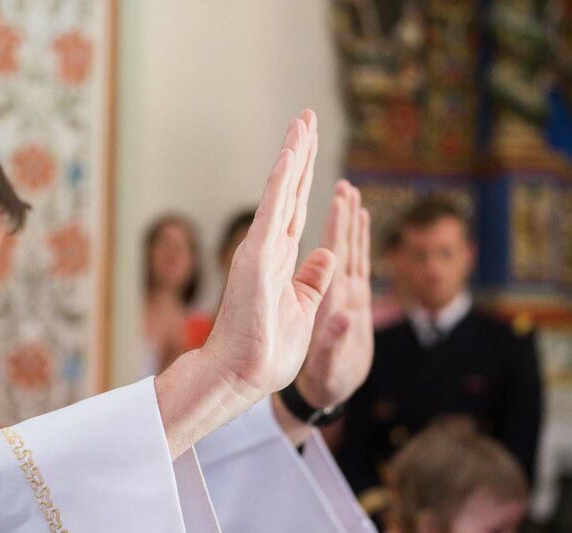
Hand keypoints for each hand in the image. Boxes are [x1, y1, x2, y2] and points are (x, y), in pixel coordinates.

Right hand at [199, 110, 333, 403]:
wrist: (243, 376)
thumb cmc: (269, 352)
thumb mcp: (304, 308)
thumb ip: (314, 279)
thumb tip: (327, 253)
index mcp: (281, 261)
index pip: (296, 208)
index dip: (305, 177)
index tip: (310, 146)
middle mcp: (269, 249)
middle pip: (288, 192)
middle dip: (299, 154)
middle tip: (304, 117)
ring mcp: (260, 251)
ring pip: (280, 194)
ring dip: (292, 157)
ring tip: (301, 123)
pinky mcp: (255, 260)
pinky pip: (271, 215)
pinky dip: (279, 184)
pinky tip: (289, 156)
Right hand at [295, 180, 372, 408]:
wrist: (334, 395)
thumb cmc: (325, 383)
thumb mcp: (327, 369)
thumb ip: (333, 345)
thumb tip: (341, 318)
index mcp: (339, 307)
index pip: (341, 261)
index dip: (340, 230)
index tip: (339, 201)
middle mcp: (349, 299)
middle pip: (350, 250)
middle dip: (348, 218)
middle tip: (346, 186)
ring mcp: (352, 299)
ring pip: (353, 254)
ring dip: (352, 224)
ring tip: (351, 195)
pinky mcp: (351, 302)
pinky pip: (353, 264)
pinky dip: (353, 241)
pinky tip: (353, 224)